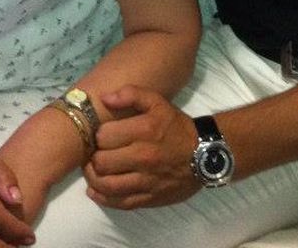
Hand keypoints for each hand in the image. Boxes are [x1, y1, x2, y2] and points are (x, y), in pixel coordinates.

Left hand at [84, 85, 198, 208]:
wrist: (205, 155)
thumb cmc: (176, 126)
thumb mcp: (157, 102)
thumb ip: (131, 94)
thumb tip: (104, 98)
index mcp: (144, 131)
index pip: (104, 136)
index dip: (97, 135)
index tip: (99, 135)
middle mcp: (143, 157)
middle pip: (102, 162)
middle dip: (93, 157)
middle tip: (94, 153)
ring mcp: (146, 181)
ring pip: (107, 185)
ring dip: (93, 178)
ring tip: (92, 170)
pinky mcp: (149, 198)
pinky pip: (120, 202)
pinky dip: (103, 198)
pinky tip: (95, 190)